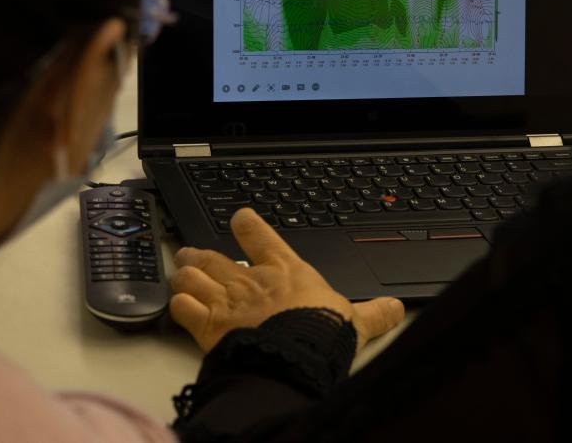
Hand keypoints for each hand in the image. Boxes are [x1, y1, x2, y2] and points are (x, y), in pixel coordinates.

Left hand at [169, 208, 404, 352]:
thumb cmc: (320, 334)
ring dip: (184, 276)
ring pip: (193, 277)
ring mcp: (226, 300)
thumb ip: (372, 314)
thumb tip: (396, 308)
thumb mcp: (353, 322)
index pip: (262, 237)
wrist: (294, 354)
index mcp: (284, 271)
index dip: (247, 225)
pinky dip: (176, 305)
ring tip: (179, 274)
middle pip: (216, 257)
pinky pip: (183, 308)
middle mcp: (250, 280)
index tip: (240, 217)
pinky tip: (175, 305)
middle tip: (191, 250)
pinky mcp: (208, 324)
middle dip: (200, 253)